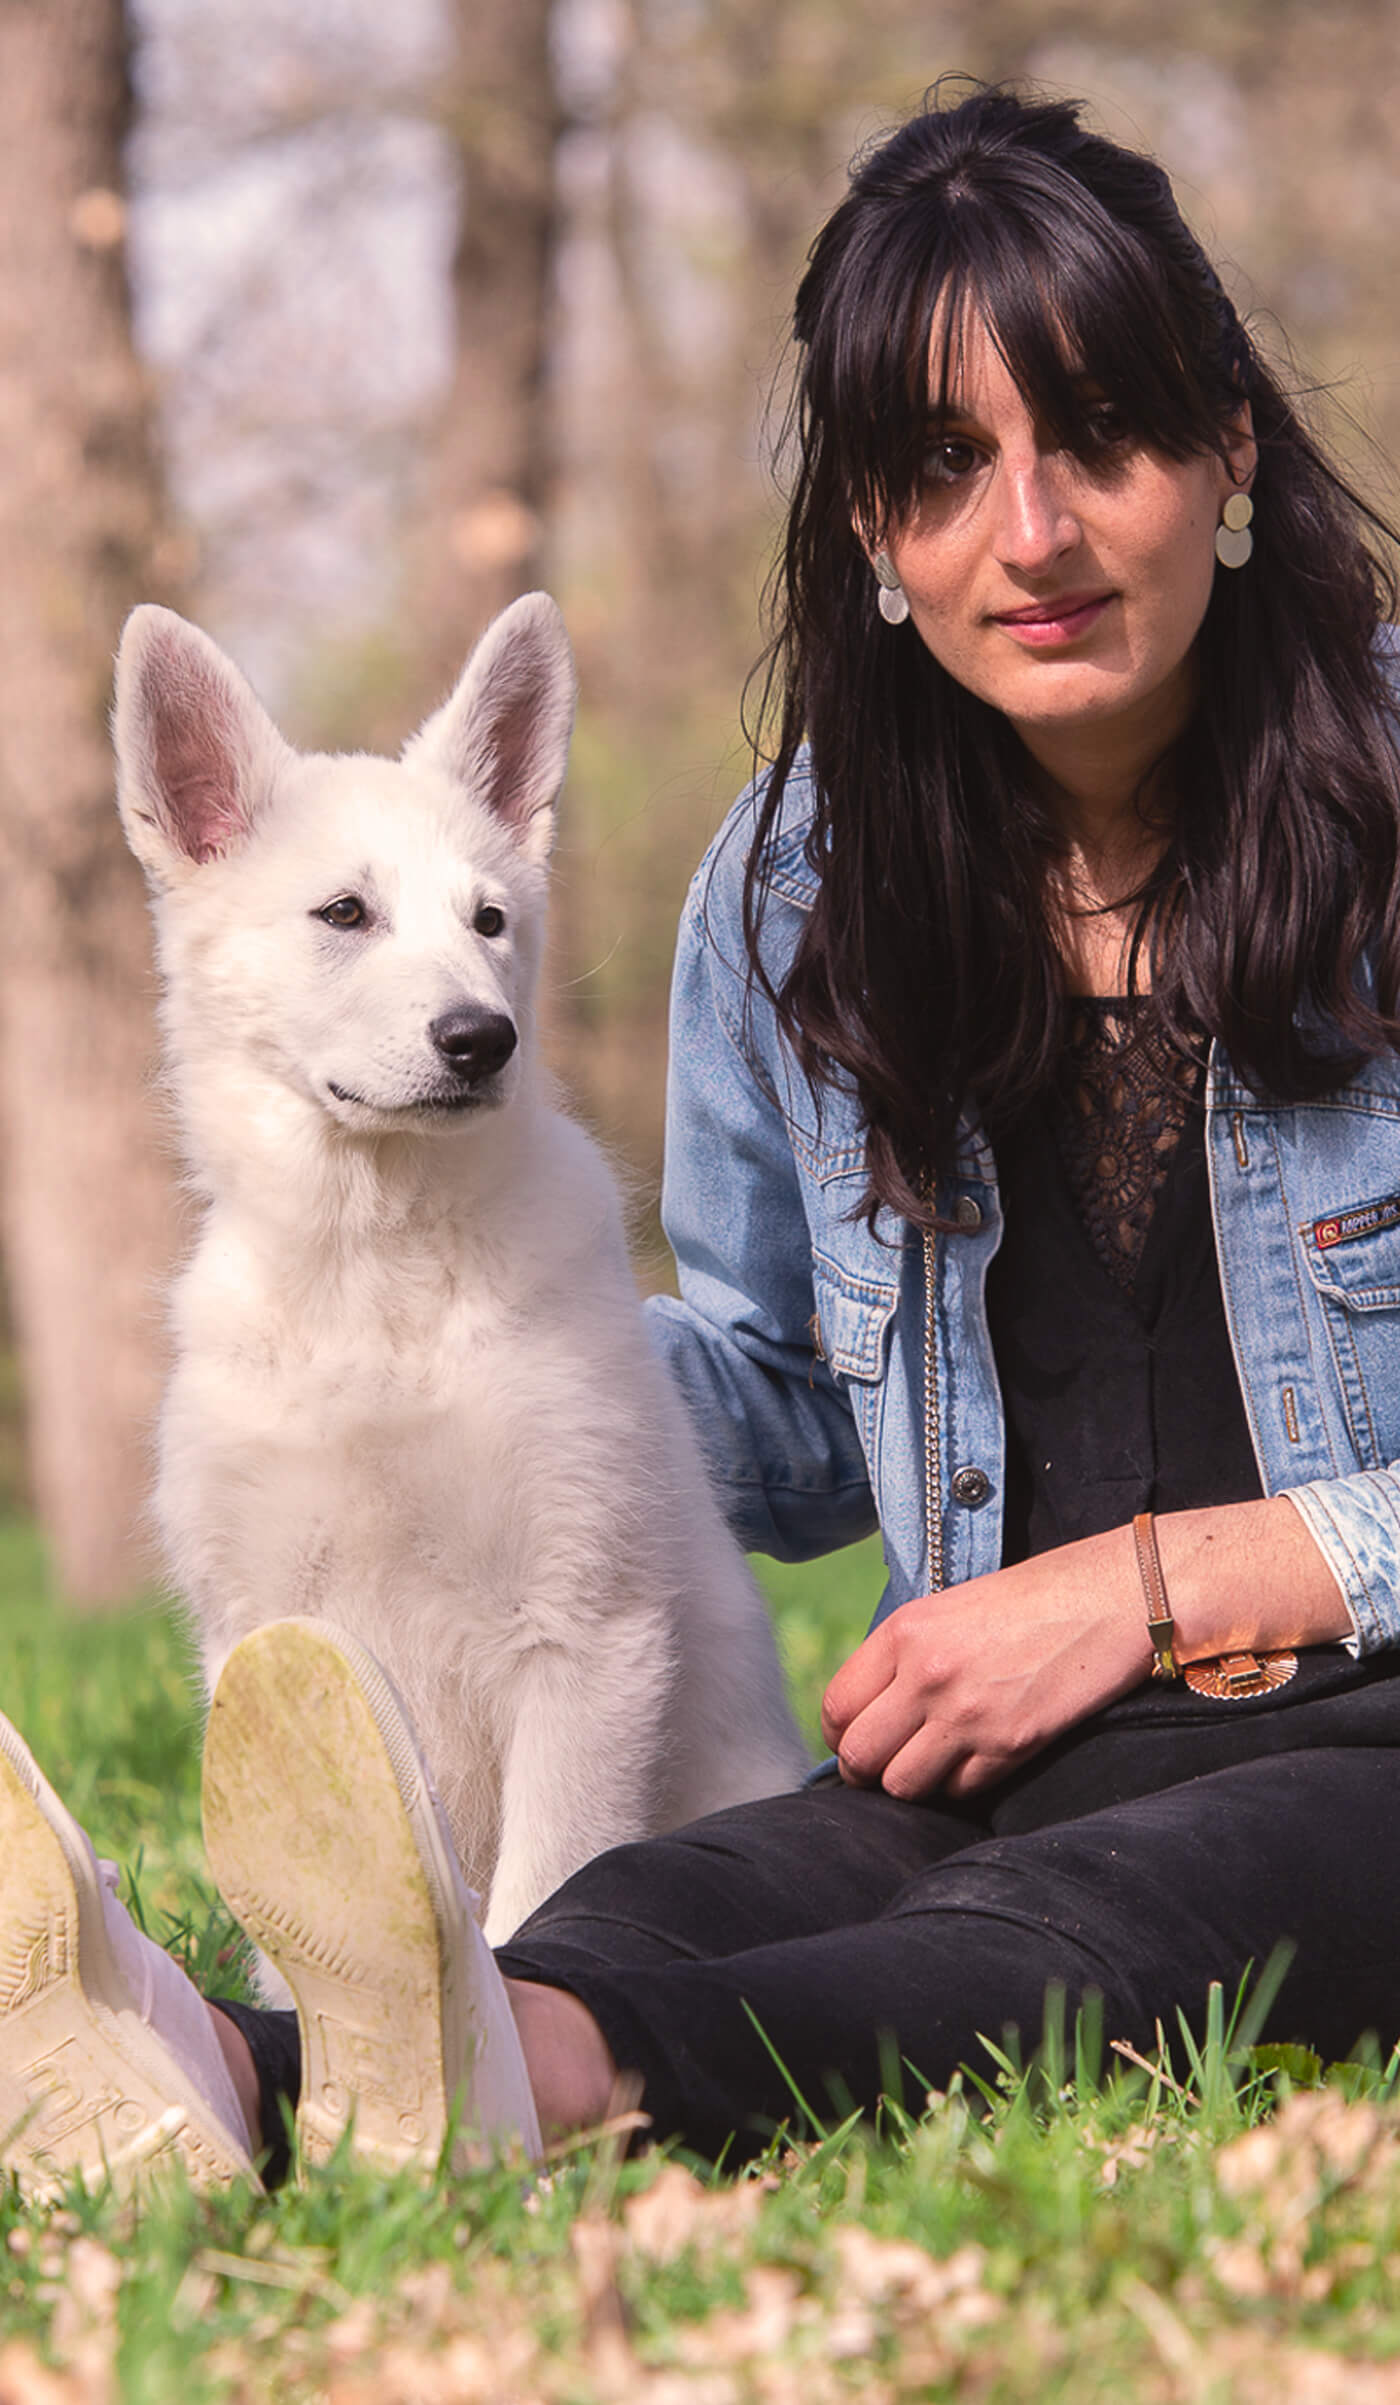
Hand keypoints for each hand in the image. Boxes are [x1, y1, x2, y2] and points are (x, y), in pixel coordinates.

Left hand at [820, 1529, 1150, 1800]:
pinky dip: (961, 1785)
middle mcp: (927, 1674)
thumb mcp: (949, 1610)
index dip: (841, 1734)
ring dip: (914, 1783)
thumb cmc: (1031, 1599)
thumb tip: (869, 1713)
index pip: (836, 1707)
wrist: (1109, 1597)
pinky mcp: (1010, 1745)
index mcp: (905, 1632)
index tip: (858, 1739)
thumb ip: (904, 1658)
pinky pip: (958, 1791)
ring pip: (902, 1786)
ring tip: (933, 1763)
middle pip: (859, 1756)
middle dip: (867, 1770)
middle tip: (887, 1765)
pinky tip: (978, 1758)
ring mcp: (967, 1714)